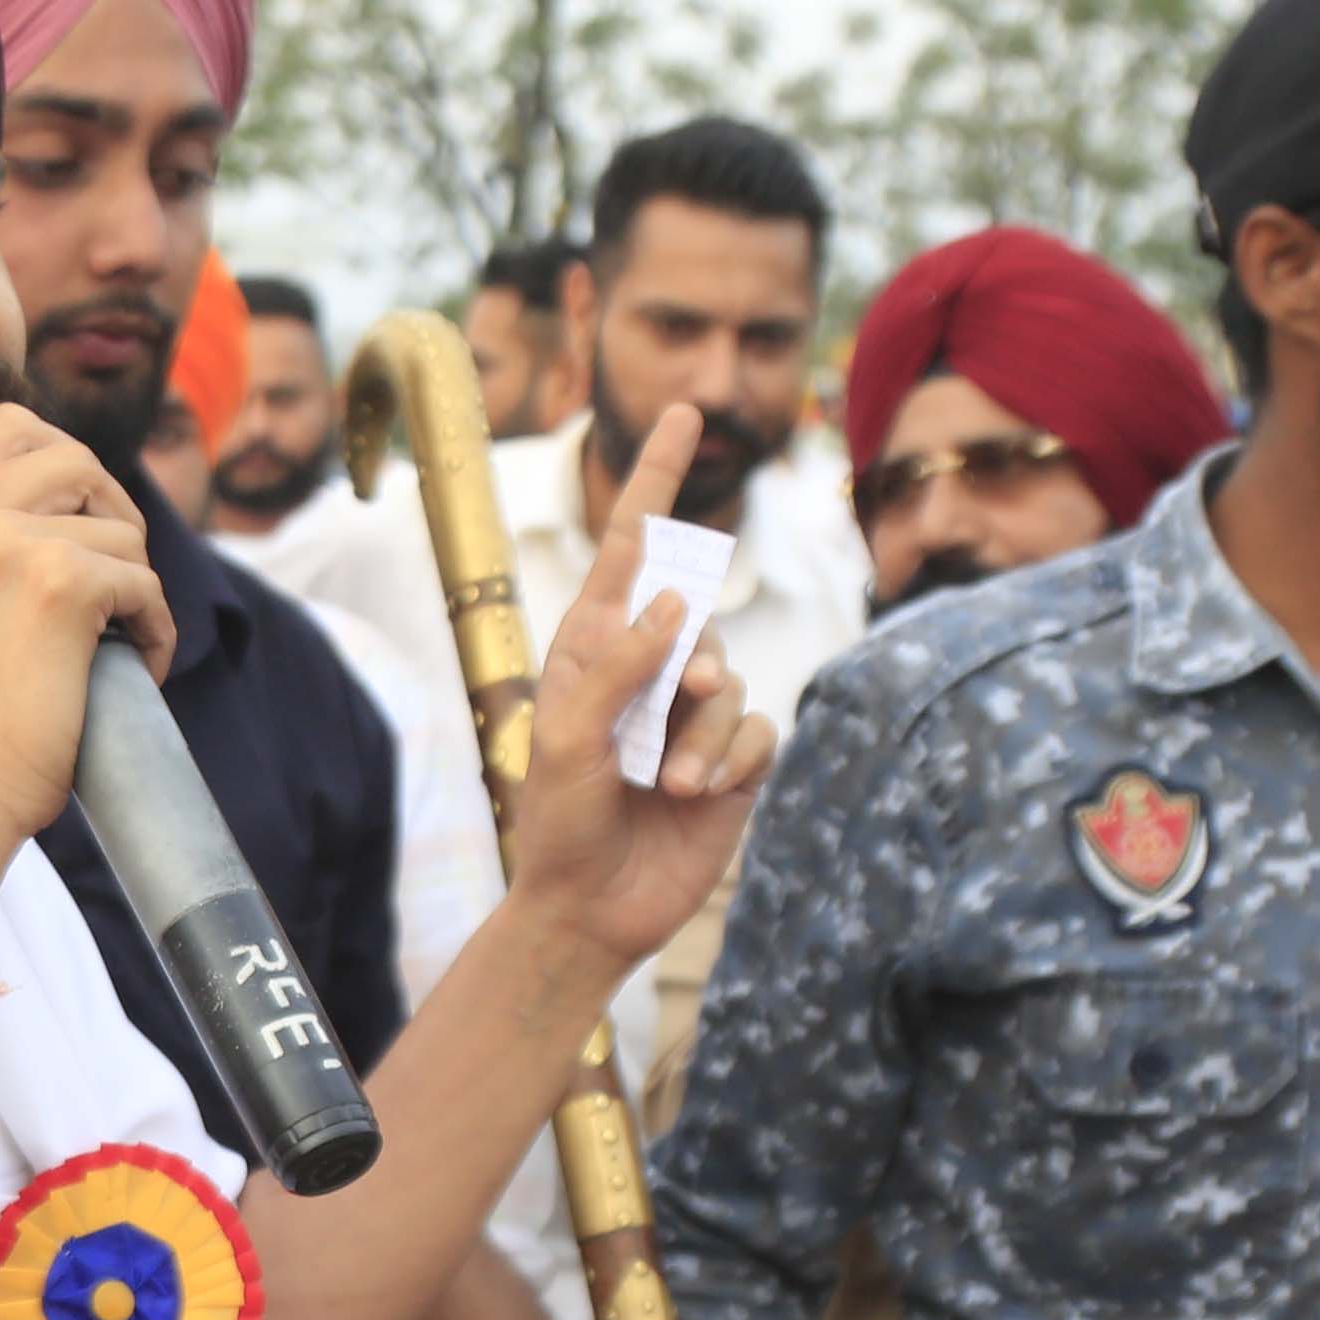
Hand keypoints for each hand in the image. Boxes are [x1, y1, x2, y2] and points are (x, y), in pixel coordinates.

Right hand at [0, 402, 163, 891]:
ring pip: (119, 523)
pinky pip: (144, 581)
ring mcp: (1, 538)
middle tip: (113, 578)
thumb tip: (72, 476)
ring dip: (133, 582)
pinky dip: (154, 628)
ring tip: (115, 639)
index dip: (64, 469)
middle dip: (109, 512)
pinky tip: (134, 664)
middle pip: (72, 455)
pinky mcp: (61, 581)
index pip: (10, 426)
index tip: (79, 526)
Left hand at [501, 403, 779, 967]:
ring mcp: (696, 712)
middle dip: (693, 665)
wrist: (592, 909)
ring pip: (733, 683)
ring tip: (667, 783)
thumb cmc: (561, 822)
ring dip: (704, 735)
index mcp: (596, 644)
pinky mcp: (734, 758)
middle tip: (682, 701)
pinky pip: (758, 732)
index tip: (682, 410)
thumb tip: (674, 597)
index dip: (657, 478)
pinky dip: (732, 761)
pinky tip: (700, 795)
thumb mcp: (571, 739)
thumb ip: (618, 664)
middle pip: (700, 620)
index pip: (634, 548)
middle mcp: (651, 667)